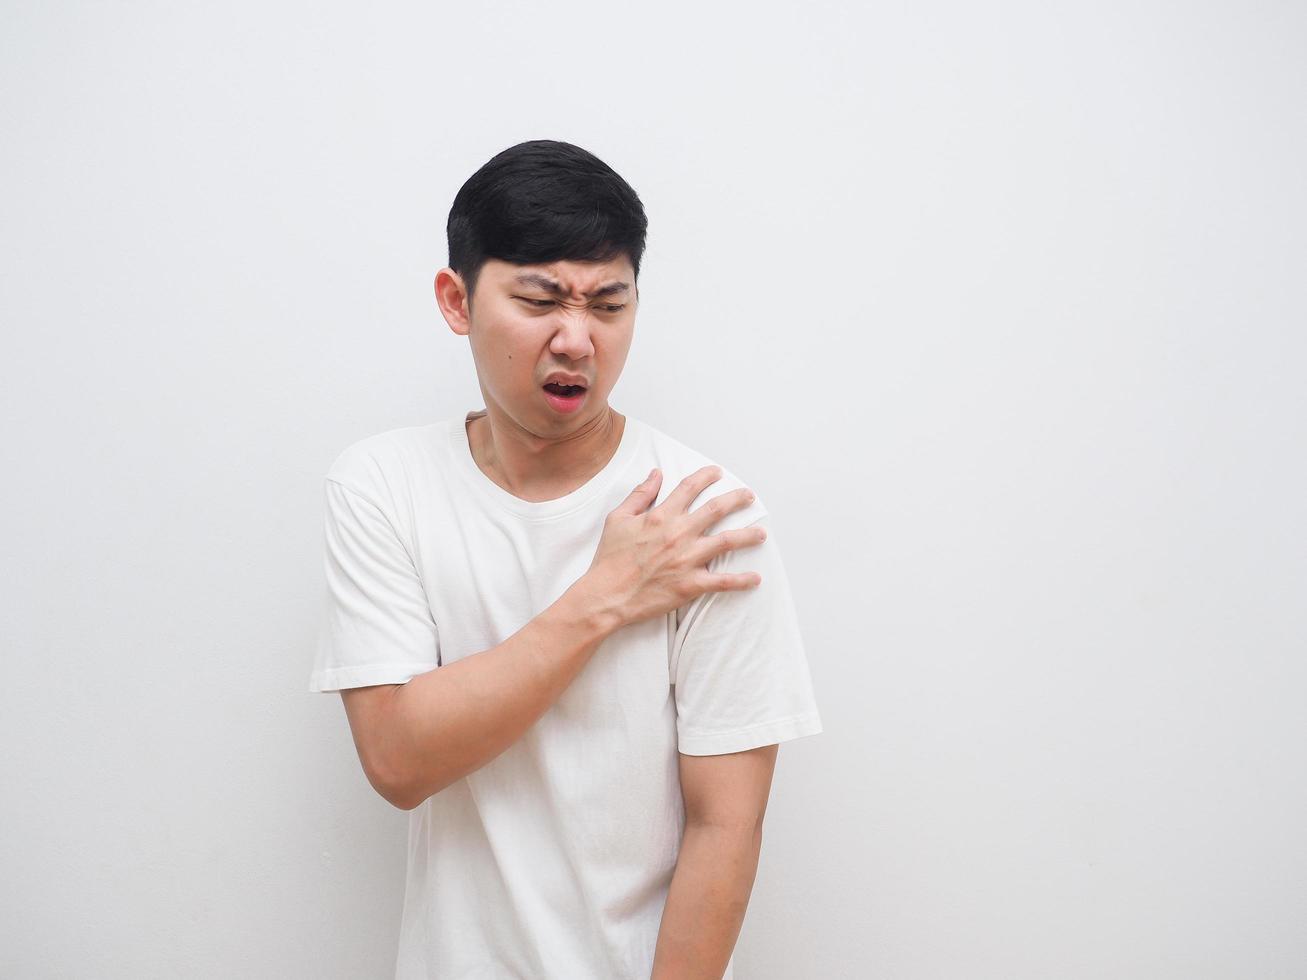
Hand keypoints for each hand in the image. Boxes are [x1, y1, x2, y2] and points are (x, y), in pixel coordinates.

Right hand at [584, 465, 765, 627]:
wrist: (606, 595)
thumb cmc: (609, 558)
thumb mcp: (618, 518)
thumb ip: (640, 495)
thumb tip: (655, 474)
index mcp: (661, 516)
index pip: (690, 488)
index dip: (706, 476)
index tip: (717, 472)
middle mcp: (678, 533)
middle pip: (716, 510)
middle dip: (737, 499)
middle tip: (749, 496)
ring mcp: (687, 559)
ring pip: (727, 542)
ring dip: (748, 536)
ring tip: (762, 533)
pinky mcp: (690, 584)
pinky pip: (722, 581)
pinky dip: (741, 581)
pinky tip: (756, 578)